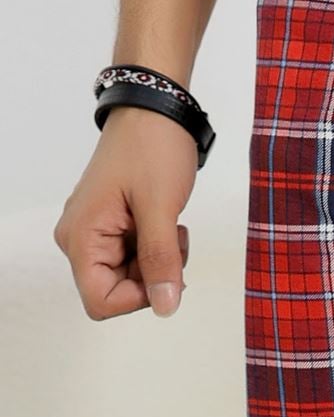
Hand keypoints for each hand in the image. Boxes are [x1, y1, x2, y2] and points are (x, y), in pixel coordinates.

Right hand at [53, 106, 195, 319]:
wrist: (154, 110)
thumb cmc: (151, 148)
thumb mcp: (161, 209)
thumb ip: (162, 262)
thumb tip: (165, 306)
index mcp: (80, 238)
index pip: (101, 302)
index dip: (139, 298)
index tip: (164, 268)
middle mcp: (79, 239)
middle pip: (117, 291)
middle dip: (153, 275)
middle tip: (171, 237)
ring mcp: (95, 232)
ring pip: (131, 277)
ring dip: (159, 261)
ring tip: (169, 224)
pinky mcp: (110, 226)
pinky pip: (135, 258)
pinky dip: (157, 248)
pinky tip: (164, 222)